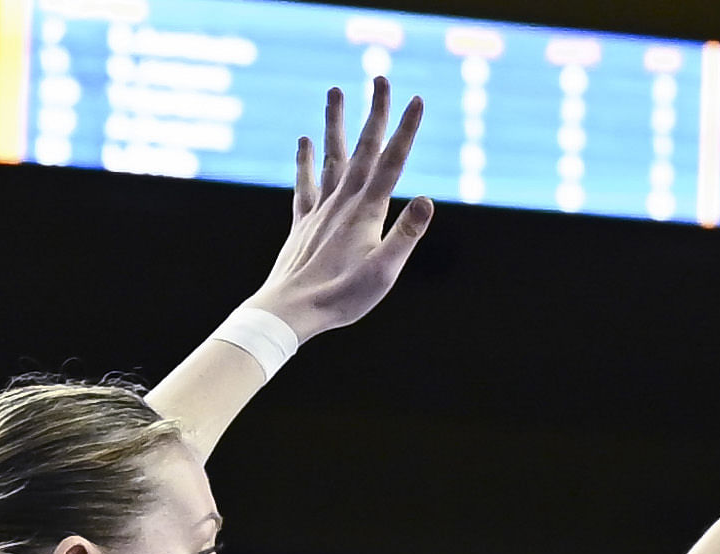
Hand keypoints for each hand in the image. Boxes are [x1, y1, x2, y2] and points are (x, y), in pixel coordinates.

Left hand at [251, 81, 432, 340]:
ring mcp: (320, 209)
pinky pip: (305, 184)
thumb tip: (428, 200)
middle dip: (375, 112)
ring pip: (332, 157)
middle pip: (363, 148)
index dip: (405, 130)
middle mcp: (343, 202)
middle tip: (380, 78)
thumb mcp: (383, 272)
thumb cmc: (341, 298)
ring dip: (336, 123)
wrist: (290, 310)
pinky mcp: (303, 222)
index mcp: (367, 212)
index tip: (416, 100)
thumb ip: (405, 235)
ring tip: (336, 91)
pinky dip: (306, 161)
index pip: (392, 162)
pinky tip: (305, 141)